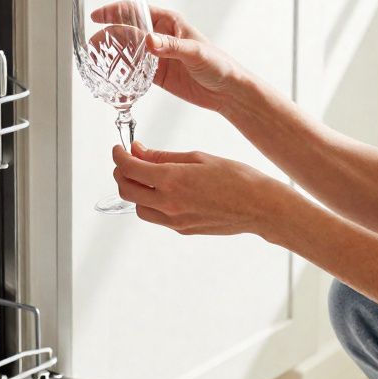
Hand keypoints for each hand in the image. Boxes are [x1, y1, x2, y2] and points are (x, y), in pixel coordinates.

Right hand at [93, 4, 248, 114]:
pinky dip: (121, 74)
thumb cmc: (218, 64)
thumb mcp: (195, 52)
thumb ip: (171, 46)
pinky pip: (133, 72)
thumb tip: (149, 41)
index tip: (96, 17)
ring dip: (111, 55)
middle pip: (126, 32)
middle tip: (91, 46)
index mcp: (168, 22)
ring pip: (127, 52)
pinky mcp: (156, 75)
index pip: (135, 11)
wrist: (226, 91)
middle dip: (107, 36)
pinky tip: (109, 78)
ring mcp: (156, 56)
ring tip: (94, 62)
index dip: (114, 11)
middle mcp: (160, 36)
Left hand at [111, 141, 294, 236]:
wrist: (259, 207)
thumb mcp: (198, 157)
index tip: (119, 149)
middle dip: (121, 173)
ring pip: (138, 207)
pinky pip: (156, 217)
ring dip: (135, 190)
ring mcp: (174, 220)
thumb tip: (138, 151)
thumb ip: (163, 156)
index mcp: (172, 180)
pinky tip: (165, 190)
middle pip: (126, 191)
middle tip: (128, 161)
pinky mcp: (182, 229)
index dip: (118, 156)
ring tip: (147, 176)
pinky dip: (151, 202)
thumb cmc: (235, 177)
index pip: (129, 168)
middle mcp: (169, 203)